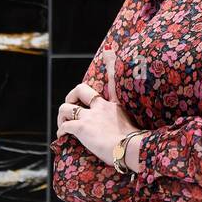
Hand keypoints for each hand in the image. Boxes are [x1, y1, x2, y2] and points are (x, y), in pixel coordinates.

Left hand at [54, 48, 140, 166]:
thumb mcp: (135, 129)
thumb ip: (130, 129)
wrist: (130, 148)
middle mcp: (101, 108)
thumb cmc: (135, 144)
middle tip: (71, 106)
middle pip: (80, 89)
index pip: (113, 82)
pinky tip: (62, 137)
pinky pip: (64, 126)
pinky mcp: (81, 127)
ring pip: (65, 107)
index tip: (108, 52)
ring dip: (62, 116)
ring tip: (63, 125)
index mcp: (114, 106)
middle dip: (71, 96)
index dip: (111, 65)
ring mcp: (90, 116)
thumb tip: (140, 139)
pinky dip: (61, 131)